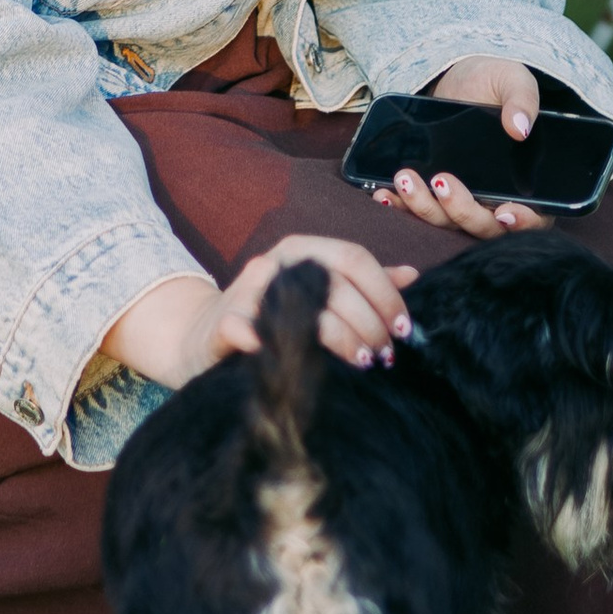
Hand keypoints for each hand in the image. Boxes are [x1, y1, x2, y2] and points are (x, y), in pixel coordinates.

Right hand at [101, 233, 421, 392]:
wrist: (200, 337)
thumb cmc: (270, 316)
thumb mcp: (315, 291)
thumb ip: (360, 284)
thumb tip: (412, 275)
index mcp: (300, 250)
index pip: (354, 258)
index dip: (385, 293)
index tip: (403, 328)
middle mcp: (274, 263)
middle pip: (336, 284)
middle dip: (370, 323)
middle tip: (385, 355)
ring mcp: (245, 292)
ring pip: (302, 306)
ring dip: (341, 339)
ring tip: (363, 363)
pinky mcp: (221, 324)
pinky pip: (244, 329)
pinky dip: (265, 342)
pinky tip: (289, 361)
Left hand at [357, 56, 542, 241]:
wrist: (457, 79)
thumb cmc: (494, 83)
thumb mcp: (513, 80)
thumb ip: (523, 100)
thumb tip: (519, 127)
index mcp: (527, 181)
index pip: (533, 216)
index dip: (522, 222)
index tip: (504, 212)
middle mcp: (496, 200)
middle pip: (483, 225)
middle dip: (461, 210)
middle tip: (441, 181)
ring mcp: (463, 201)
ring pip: (447, 222)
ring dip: (424, 208)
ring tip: (405, 179)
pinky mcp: (434, 196)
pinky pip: (419, 212)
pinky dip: (401, 207)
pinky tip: (384, 194)